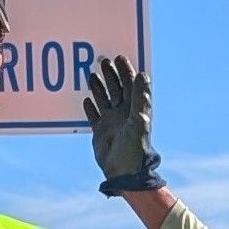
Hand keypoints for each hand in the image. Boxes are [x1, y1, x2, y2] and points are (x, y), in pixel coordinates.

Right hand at [81, 55, 160, 194]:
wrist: (124, 171)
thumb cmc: (135, 147)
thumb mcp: (139, 120)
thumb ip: (139, 98)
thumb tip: (142, 74)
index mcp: (135, 108)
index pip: (130, 84)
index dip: (125, 70)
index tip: (119, 57)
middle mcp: (123, 113)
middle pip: (116, 88)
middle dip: (110, 74)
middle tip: (102, 60)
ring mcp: (111, 122)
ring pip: (104, 99)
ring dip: (98, 87)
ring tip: (91, 74)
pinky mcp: (100, 131)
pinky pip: (94, 115)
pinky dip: (90, 107)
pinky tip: (86, 99)